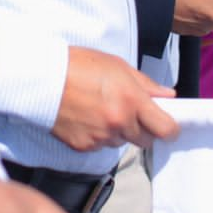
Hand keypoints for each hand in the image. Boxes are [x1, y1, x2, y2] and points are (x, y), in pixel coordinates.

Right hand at [52, 46, 179, 151]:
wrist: (41, 78)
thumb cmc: (78, 65)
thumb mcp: (118, 66)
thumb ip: (146, 84)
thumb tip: (167, 95)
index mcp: (132, 101)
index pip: (166, 129)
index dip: (170, 128)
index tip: (168, 125)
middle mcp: (119, 123)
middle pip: (146, 141)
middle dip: (143, 129)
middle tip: (130, 112)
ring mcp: (101, 137)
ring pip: (122, 142)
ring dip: (119, 131)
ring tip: (101, 109)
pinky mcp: (83, 146)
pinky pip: (100, 146)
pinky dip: (99, 135)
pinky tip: (87, 117)